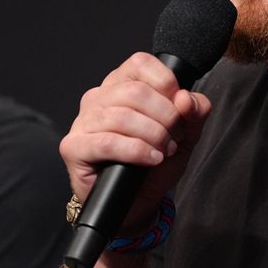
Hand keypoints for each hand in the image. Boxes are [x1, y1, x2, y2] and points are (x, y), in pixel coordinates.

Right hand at [60, 52, 211, 229]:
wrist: (138, 203)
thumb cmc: (155, 164)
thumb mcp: (185, 134)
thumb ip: (194, 111)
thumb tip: (186, 98)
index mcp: (120, 85)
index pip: (140, 64)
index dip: (166, 83)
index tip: (179, 107)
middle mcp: (98, 98)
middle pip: (135, 91)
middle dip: (165, 117)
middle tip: (174, 138)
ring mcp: (82, 122)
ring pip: (122, 116)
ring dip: (153, 136)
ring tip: (164, 151)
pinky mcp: (74, 147)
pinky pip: (107, 142)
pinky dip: (136, 151)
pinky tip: (150, 159)